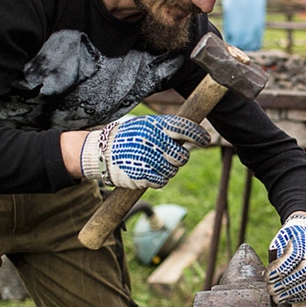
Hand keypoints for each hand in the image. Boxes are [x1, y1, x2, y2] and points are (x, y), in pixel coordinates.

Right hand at [80, 115, 209, 188]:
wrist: (100, 153)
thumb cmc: (128, 137)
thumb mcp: (146, 125)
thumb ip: (168, 129)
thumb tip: (195, 133)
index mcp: (155, 126)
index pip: (184, 129)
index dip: (197, 135)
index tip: (205, 140)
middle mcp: (152, 141)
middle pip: (182, 156)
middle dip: (179, 158)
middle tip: (169, 155)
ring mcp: (147, 160)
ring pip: (173, 171)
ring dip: (167, 169)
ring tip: (152, 162)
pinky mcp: (142, 176)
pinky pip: (162, 181)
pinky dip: (158, 179)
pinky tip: (147, 171)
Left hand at [266, 214, 305, 302]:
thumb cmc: (289, 238)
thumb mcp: (279, 241)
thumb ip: (274, 257)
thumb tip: (266, 277)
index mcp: (304, 239)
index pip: (294, 256)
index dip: (279, 269)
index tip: (266, 276)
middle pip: (305, 271)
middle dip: (285, 284)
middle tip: (271, 290)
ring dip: (292, 293)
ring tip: (277, 297)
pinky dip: (301, 296)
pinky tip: (289, 297)